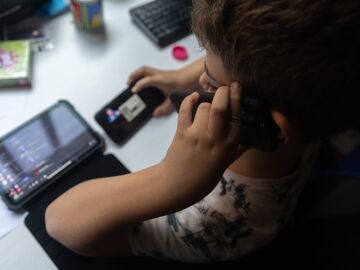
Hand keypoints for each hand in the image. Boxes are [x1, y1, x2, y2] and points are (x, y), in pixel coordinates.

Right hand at [128, 66, 185, 116]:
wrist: (190, 76)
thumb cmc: (183, 84)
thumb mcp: (173, 98)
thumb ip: (164, 108)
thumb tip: (155, 114)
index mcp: (161, 80)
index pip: (147, 80)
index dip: (139, 85)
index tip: (133, 90)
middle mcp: (159, 74)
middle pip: (143, 70)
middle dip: (133, 76)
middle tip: (128, 83)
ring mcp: (159, 73)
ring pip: (145, 70)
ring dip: (137, 74)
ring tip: (132, 81)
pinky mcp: (160, 74)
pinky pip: (148, 72)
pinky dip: (142, 76)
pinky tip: (142, 82)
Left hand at [161, 83, 246, 202]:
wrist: (179, 186)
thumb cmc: (204, 175)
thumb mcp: (226, 163)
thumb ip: (239, 150)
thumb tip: (253, 141)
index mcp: (229, 145)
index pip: (237, 117)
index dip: (237, 98)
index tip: (237, 85)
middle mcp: (215, 139)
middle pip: (220, 108)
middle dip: (222, 92)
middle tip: (223, 88)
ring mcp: (197, 136)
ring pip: (203, 107)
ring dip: (205, 103)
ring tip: (205, 107)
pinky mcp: (182, 134)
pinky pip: (185, 111)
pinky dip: (188, 100)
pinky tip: (192, 97)